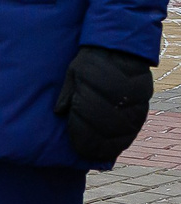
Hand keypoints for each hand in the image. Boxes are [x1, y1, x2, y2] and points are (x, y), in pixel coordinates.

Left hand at [55, 44, 154, 163]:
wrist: (118, 49)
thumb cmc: (90, 63)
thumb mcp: (74, 73)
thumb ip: (68, 93)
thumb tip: (59, 112)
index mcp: (93, 82)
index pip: (86, 114)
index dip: (82, 135)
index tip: (78, 148)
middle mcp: (115, 90)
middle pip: (106, 124)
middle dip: (96, 142)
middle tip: (88, 154)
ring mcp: (133, 96)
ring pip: (124, 127)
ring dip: (112, 143)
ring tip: (101, 154)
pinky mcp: (144, 100)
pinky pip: (138, 122)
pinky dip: (127, 136)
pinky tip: (118, 144)